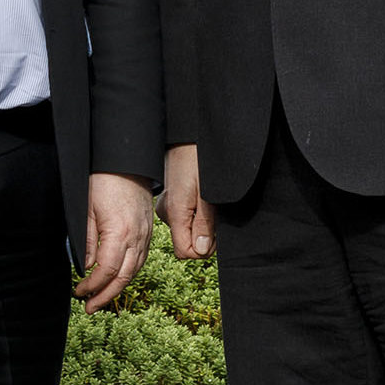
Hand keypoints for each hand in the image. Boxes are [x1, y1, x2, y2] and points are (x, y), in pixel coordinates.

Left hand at [76, 174, 155, 312]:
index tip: (79, 291)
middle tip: (90, 307)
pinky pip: (140, 260)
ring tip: (101, 298)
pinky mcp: (148, 231)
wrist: (127, 163)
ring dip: (118, 288)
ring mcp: (145, 235)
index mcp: (120, 232)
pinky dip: (128, 274)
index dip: (92, 286)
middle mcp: (137, 237)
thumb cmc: (104, 181)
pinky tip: (117, 278)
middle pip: (123, 277)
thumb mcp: (87, 210)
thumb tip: (86, 267)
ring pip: (135, 271)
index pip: (106, 270)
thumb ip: (88, 241)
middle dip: (106, 296)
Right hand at [161, 144, 214, 258]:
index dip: (204, 249)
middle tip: (216, 213)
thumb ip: (204, 223)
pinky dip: (197, 212)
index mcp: (174, 212)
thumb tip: (201, 250)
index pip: (184, 251)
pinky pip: (184, 216)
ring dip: (202, 222)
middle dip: (204, 235)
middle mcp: (167, 211)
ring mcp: (168, 204)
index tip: (217, 233)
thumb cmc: (201, 157)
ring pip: (187, 229)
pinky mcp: (172, 198)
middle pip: (186, 241)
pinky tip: (203, 196)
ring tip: (211, 201)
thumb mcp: (208, 191)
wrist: (191, 133)